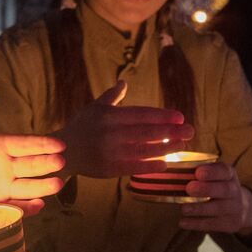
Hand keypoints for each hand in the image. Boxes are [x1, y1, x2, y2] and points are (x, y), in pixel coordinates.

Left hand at [0, 81, 64, 215]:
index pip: (25, 143)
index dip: (42, 144)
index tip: (59, 143)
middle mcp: (1, 167)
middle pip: (31, 165)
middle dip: (46, 163)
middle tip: (61, 162)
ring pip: (27, 186)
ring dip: (42, 186)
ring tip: (58, 183)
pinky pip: (13, 207)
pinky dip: (26, 208)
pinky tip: (39, 205)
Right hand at [56, 81, 193, 179]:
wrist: (61, 151)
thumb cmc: (81, 127)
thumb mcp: (94, 108)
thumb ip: (111, 96)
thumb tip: (124, 82)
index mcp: (109, 115)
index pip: (141, 114)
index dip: (162, 116)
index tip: (180, 116)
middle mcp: (110, 132)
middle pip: (146, 132)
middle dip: (171, 131)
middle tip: (190, 130)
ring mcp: (109, 151)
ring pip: (143, 150)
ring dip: (166, 148)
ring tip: (183, 146)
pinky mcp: (108, 169)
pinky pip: (134, 167)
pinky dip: (150, 165)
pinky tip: (165, 163)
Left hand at [178, 163, 251, 236]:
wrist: (242, 208)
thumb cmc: (218, 186)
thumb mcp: (215, 175)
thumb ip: (198, 170)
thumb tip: (171, 164)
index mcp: (229, 174)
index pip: (224, 171)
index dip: (212, 172)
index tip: (198, 172)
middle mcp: (234, 190)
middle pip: (224, 190)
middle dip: (206, 189)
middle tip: (189, 188)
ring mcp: (234, 208)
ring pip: (218, 208)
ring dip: (199, 208)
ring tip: (184, 209)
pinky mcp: (230, 223)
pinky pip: (213, 224)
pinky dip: (197, 224)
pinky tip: (183, 222)